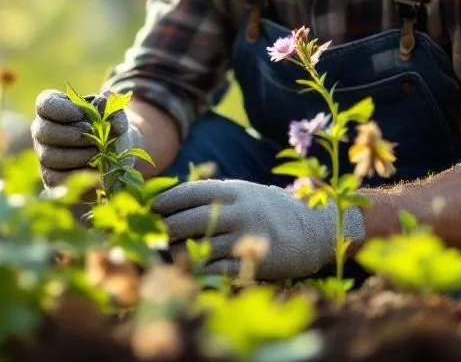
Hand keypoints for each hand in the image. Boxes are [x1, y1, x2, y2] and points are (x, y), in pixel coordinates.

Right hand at [30, 89, 144, 188]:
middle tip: (93, 137)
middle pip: (44, 131)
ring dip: (77, 156)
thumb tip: (113, 124)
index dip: (60, 109)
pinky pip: (56, 178)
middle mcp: (43, 130)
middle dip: (71, 135)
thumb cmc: (110, 128)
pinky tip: (94, 170)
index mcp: (54, 108)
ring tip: (98, 153)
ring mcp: (44, 155)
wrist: (115, 154)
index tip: (80, 114)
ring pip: (49, 156)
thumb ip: (114, 112)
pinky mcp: (51, 177)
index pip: (45, 104)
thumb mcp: (115, 115)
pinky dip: (77, 174)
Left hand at [151, 179, 363, 279]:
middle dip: (163, 231)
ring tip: (166, 255)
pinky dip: (199, 270)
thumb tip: (168, 200)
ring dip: (177, 253)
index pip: (186, 193)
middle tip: (147, 238)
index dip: (162, 203)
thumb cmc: (269, 210)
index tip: (146, 211)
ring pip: (198, 246)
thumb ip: (212, 194)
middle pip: (185, 221)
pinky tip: (191, 270)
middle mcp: (237, 209)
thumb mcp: (243, 192)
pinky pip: (216, 269)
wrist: (314, 228)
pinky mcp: (254, 260)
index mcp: (231, 189)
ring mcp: (246, 235)